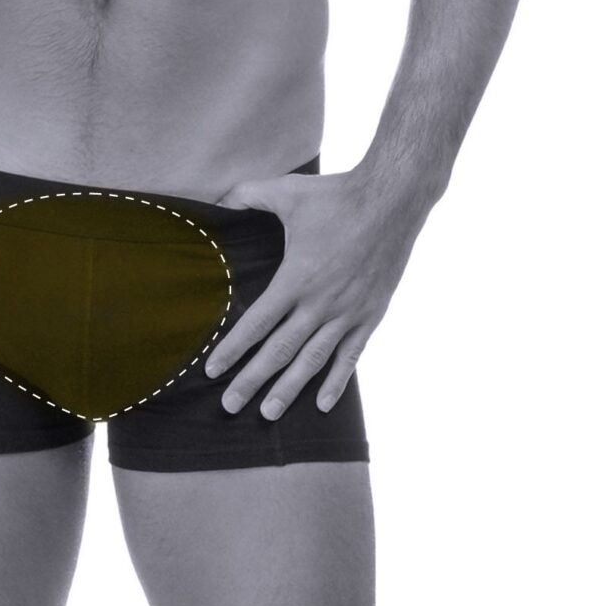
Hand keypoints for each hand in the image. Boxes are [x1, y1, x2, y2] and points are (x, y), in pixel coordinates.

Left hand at [204, 165, 427, 417]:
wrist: (394, 198)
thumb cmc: (337, 195)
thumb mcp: (286, 191)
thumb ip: (247, 195)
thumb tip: (218, 197)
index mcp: (296, 278)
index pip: (257, 324)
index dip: (232, 350)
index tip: (211, 372)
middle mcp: (321, 303)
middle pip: (280, 351)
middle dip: (252, 381)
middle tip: (230, 406)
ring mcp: (348, 313)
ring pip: (313, 361)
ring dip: (290, 389)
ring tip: (269, 414)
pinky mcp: (371, 314)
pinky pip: (351, 355)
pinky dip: (337, 381)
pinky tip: (323, 404)